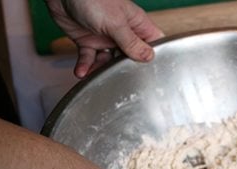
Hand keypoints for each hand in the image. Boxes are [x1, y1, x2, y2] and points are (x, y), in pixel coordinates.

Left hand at [45, 0, 164, 77]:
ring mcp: (105, 38)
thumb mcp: (116, 23)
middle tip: (121, 77)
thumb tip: (149, 57)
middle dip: (125, 68)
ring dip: (101, 70)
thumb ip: (131, 42)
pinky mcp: (88, 41)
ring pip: (109, 61)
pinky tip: (82, 71)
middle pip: (131, 57)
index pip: (152, 43)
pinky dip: (85, 66)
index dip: (154, 57)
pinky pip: (89, 58)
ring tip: (96, 76)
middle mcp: (122, 32)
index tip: (151, 72)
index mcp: (136, 24)